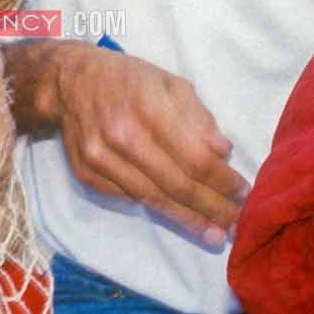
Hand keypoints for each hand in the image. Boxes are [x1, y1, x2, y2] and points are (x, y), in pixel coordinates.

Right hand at [50, 46, 246, 245]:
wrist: (69, 81)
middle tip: (236, 225)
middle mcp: (122, 137)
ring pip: (153, 199)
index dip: (222, 181)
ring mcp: (100, 159)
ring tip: (214, 234)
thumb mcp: (169, 83)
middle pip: (176, 185)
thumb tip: (223, 152)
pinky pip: (129, 198)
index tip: (244, 194)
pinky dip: (156, 206)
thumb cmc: (129, 79)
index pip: (195, 158)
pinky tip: (178, 214)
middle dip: (211, 209)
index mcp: (148, 108)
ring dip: (188, 220)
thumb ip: (198, 117)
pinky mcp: (87, 174)